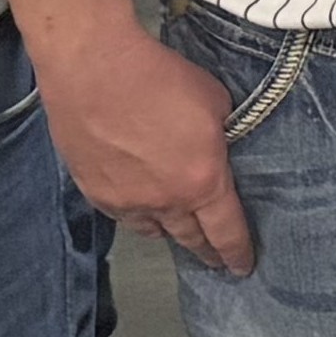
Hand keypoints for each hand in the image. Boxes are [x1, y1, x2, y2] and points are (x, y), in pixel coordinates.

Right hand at [44, 14, 255, 273]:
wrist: (94, 68)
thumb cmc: (160, 77)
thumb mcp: (214, 101)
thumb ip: (222, 134)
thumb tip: (217, 144)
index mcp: (202, 183)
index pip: (227, 232)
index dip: (237, 253)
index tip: (242, 268)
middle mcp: (164, 202)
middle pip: (190, 238)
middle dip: (206, 250)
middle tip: (215, 260)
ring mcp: (125, 200)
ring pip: (153, 229)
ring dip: (169, 232)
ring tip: (177, 232)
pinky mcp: (93, 190)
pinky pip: (121, 213)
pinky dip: (135, 213)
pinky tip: (138, 204)